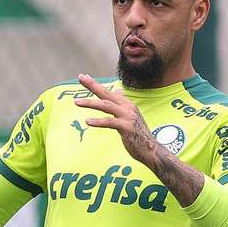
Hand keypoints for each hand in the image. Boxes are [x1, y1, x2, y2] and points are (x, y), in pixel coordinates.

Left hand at [74, 74, 204, 205]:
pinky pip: (109, 122)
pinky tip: (87, 121)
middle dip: (92, 85)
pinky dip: (98, 121)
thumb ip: (122, 104)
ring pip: (106, 106)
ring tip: (76, 102)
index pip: (108, 91)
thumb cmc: (138, 134)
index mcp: (126, 104)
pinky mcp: (126, 127)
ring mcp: (127, 117)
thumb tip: (117, 90)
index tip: (83, 77)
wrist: (151, 150)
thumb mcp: (130, 116)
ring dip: (90, 103)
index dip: (95, 84)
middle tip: (80, 78)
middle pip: (106, 93)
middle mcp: (127, 107)